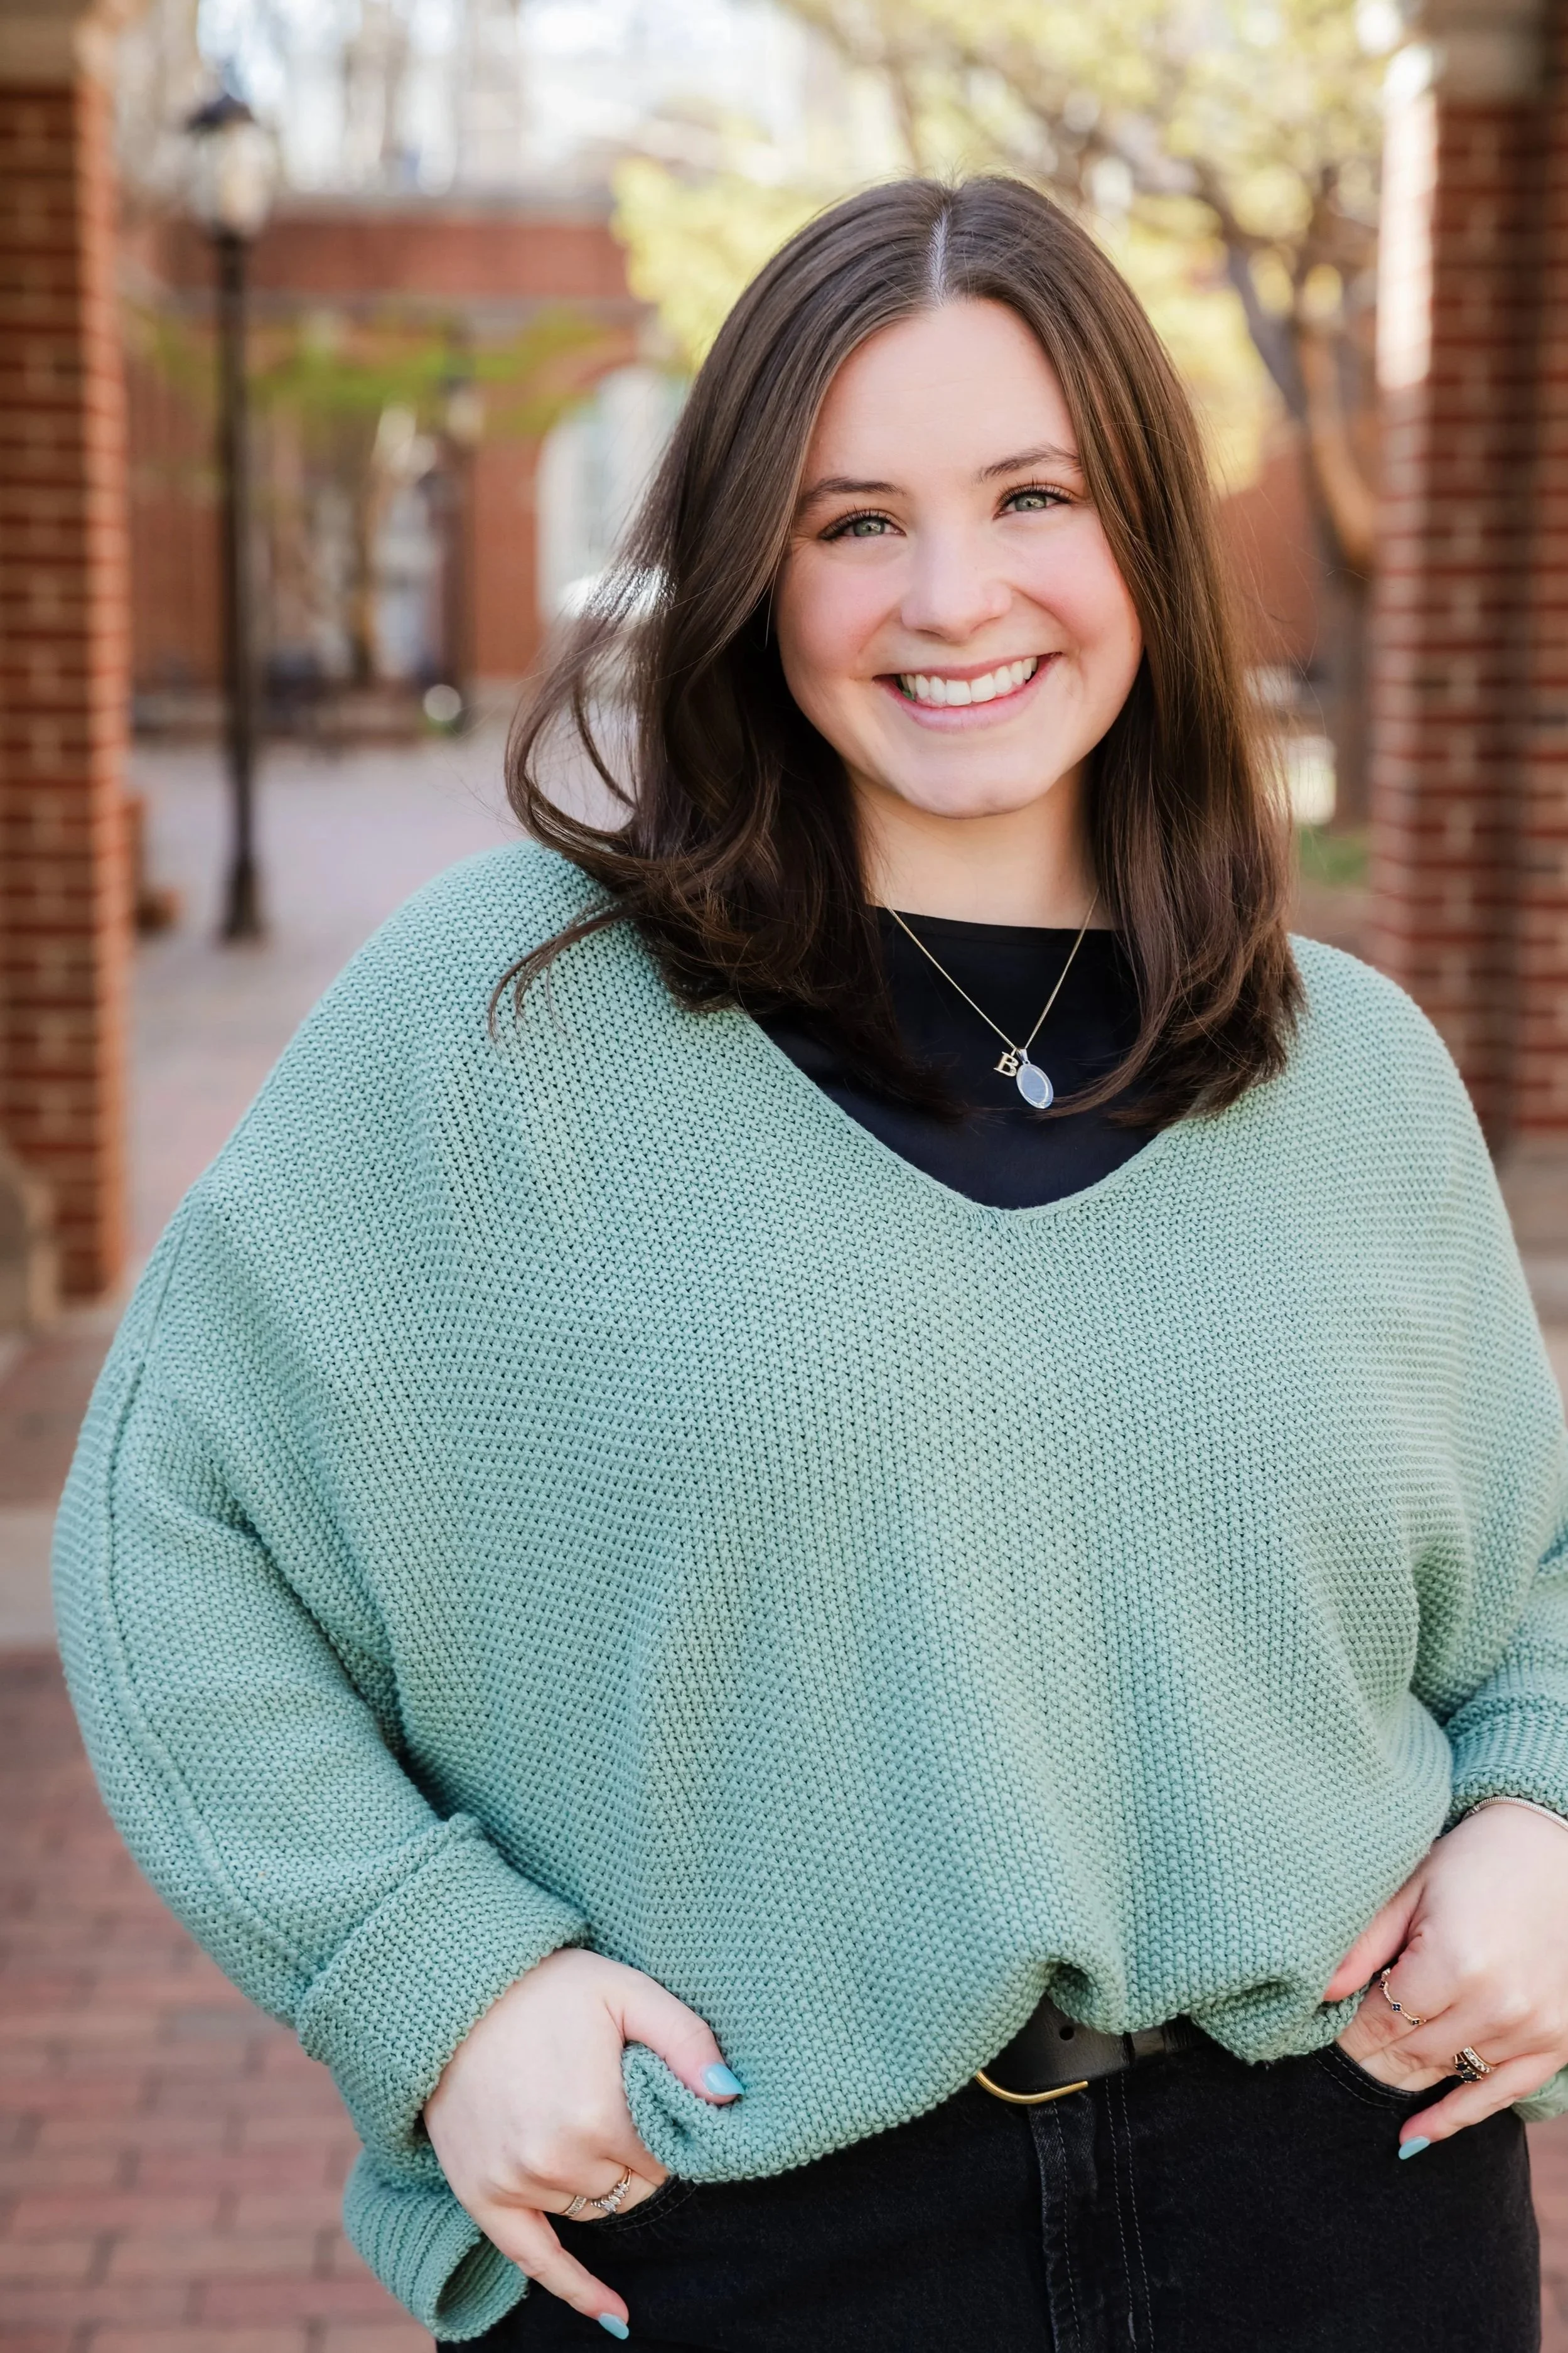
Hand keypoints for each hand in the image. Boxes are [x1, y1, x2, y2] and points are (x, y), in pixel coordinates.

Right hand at [424, 1947, 741, 2334]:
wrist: (455, 1993)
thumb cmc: (548, 1988)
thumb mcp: (626, 1992)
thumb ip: (684, 2040)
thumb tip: (728, 2093)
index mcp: (598, 2115)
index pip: (664, 2155)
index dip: (665, 2127)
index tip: (652, 2096)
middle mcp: (557, 2159)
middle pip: (632, 2188)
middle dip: (636, 2156)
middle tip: (617, 2105)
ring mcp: (517, 2183)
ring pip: (593, 2209)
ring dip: (599, 2181)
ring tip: (579, 2120)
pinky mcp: (483, 2196)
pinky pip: (537, 2260)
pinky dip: (578, 2289)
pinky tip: (617, 2317)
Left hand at [1324, 1801, 1567, 2151]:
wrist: (1556, 1852)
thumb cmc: (1475, 1862)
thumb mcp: (1412, 1888)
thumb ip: (1365, 1944)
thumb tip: (1320, 1994)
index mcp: (1454, 1963)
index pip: (1381, 2020)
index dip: (1346, 2032)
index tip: (1318, 2037)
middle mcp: (1496, 2005)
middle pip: (1411, 2054)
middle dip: (1368, 2057)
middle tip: (1333, 2062)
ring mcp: (1531, 2029)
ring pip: (1447, 2072)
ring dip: (1405, 2075)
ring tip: (1367, 2075)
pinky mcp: (1557, 2042)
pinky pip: (1500, 2094)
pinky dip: (1455, 2117)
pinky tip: (1414, 2136)